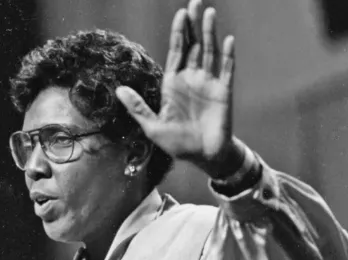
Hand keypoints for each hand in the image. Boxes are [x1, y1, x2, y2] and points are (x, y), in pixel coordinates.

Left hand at [116, 0, 243, 178]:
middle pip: (194, 45)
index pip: (176, 52)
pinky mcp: (223, 92)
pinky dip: (227, 55)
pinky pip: (226, 70)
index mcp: (173, 84)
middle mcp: (191, 79)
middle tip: (195, 2)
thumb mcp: (152, 126)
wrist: (202, 157)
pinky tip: (228, 40)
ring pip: (210, 52)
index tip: (180, 14)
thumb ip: (138, 107)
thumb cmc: (177, 143)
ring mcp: (208, 83)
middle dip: (193, 24)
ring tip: (209, 13)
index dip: (178, 33)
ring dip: (209, 33)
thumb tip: (119, 90)